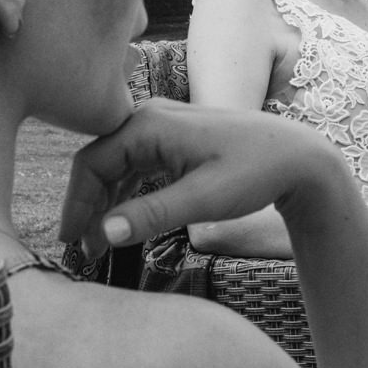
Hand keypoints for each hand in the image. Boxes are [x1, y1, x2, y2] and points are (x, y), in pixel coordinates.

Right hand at [62, 99, 357, 257]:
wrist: (297, 156)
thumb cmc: (254, 173)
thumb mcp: (203, 200)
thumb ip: (150, 215)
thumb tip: (102, 233)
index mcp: (149, 124)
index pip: (91, 163)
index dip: (76, 205)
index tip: (71, 242)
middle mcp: (149, 116)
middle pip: (98, 162)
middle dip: (86, 206)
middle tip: (82, 250)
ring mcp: (161, 125)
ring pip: (114, 164)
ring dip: (104, 202)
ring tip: (98, 244)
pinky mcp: (172, 138)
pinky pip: (134, 164)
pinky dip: (123, 193)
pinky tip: (122, 221)